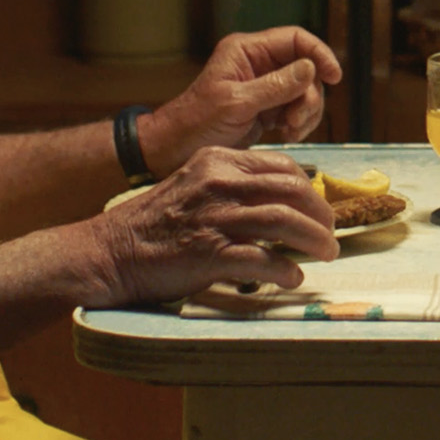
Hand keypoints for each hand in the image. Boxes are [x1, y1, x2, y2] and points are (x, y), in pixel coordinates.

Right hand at [84, 146, 338, 307]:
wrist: (108, 252)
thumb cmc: (152, 224)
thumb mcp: (193, 186)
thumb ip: (232, 187)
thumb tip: (281, 204)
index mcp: (217, 161)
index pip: (281, 166)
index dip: (310, 189)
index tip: (320, 208)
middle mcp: (218, 183)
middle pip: (290, 190)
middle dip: (320, 214)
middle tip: (331, 235)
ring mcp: (213, 217)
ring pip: (283, 220)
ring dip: (313, 239)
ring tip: (327, 254)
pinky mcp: (208, 253)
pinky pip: (261, 259)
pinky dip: (285, 269)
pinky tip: (294, 278)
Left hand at [148, 27, 344, 165]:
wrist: (174, 152)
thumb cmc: (196, 124)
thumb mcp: (235, 104)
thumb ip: (274, 86)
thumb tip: (310, 68)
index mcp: (247, 51)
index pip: (295, 40)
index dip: (319, 54)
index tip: (334, 77)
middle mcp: (258, 64)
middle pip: (306, 69)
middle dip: (309, 95)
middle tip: (296, 121)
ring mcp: (264, 88)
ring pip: (305, 92)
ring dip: (306, 112)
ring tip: (291, 132)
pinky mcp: (267, 110)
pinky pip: (296, 110)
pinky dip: (300, 123)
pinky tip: (288, 135)